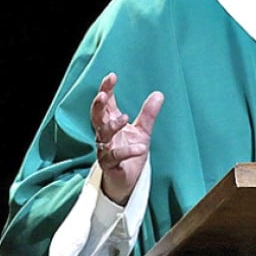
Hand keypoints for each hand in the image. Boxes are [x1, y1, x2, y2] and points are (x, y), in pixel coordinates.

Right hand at [90, 73, 163, 203]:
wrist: (128, 179)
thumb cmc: (131, 151)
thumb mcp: (143, 131)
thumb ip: (148, 114)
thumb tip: (159, 94)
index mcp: (111, 122)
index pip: (105, 103)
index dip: (106, 89)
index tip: (112, 76)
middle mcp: (104, 134)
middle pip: (97, 117)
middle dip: (98, 105)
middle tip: (104, 95)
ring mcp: (105, 149)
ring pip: (103, 135)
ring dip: (112, 125)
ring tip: (125, 117)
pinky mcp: (111, 164)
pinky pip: (116, 156)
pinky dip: (127, 151)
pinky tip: (140, 147)